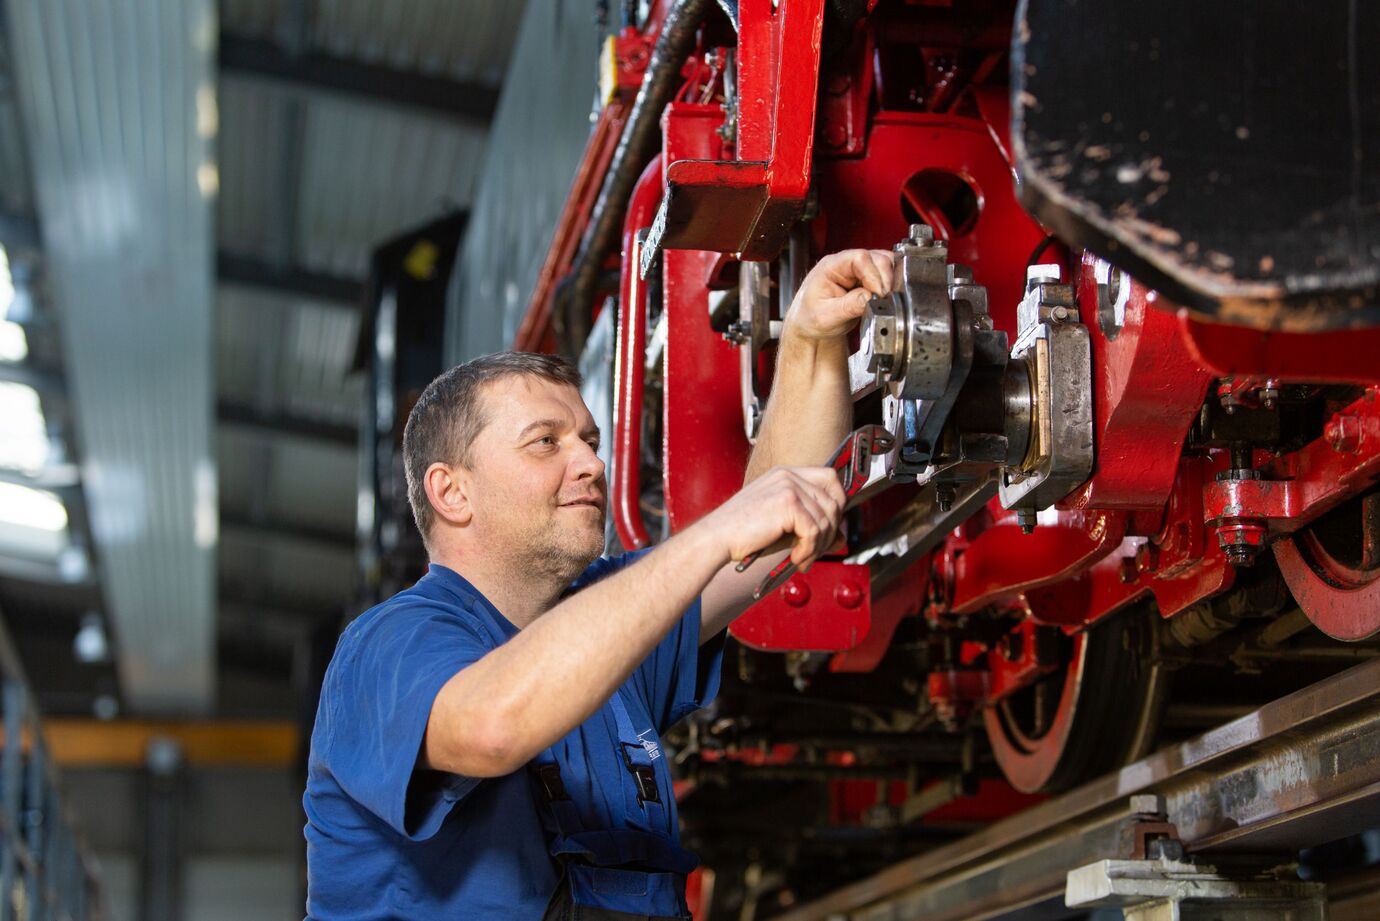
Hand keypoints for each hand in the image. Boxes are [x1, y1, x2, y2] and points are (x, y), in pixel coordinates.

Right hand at [700, 467, 846, 569]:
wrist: (716, 538)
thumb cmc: (742, 533)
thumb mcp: (783, 526)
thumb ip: (812, 526)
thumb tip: (842, 537)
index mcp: (785, 474)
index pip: (830, 478)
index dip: (838, 503)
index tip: (832, 527)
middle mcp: (789, 475)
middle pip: (834, 499)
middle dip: (831, 531)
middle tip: (816, 551)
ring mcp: (788, 486)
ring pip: (826, 519)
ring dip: (819, 546)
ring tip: (803, 558)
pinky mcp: (787, 503)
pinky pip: (814, 531)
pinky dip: (809, 550)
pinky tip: (795, 558)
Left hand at [782, 249, 894, 341]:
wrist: (810, 325)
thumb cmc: (811, 318)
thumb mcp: (826, 317)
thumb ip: (848, 307)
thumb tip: (870, 298)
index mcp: (830, 266)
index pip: (860, 258)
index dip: (874, 275)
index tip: (878, 294)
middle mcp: (846, 263)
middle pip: (876, 258)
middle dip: (885, 279)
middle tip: (883, 300)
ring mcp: (858, 269)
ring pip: (885, 264)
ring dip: (890, 281)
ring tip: (883, 300)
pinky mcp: (868, 278)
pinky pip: (887, 274)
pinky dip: (891, 285)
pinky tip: (883, 299)